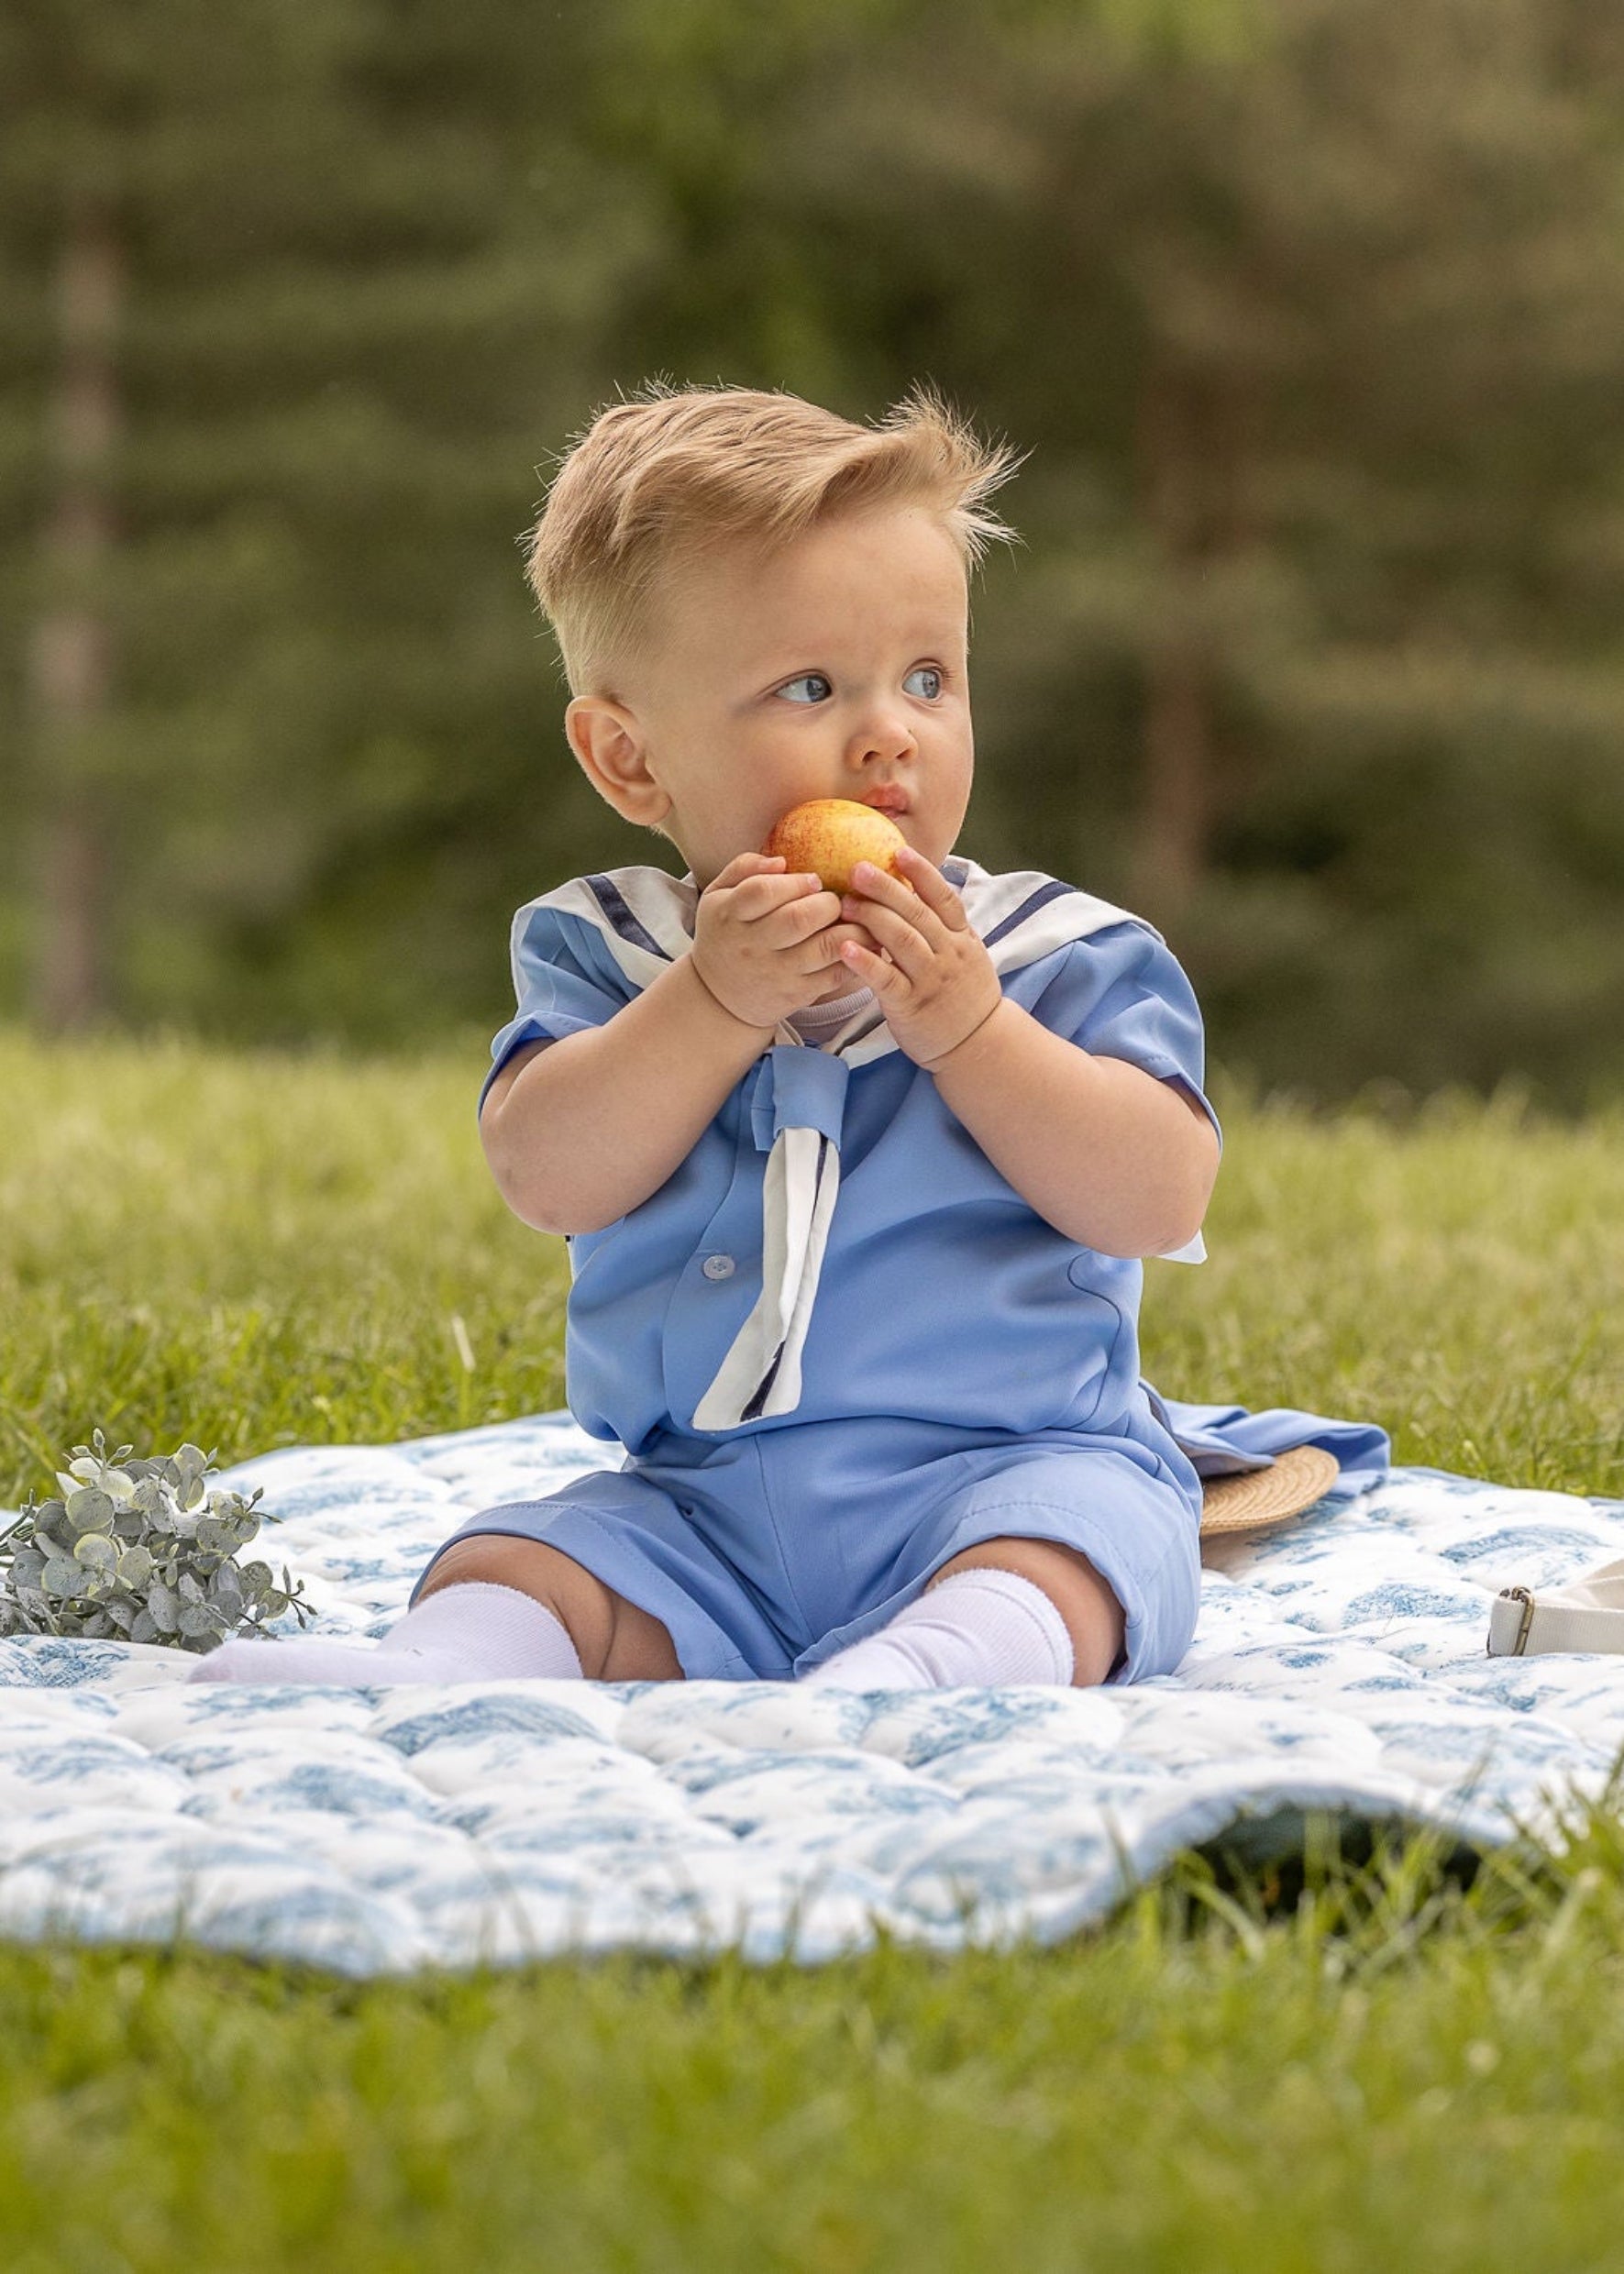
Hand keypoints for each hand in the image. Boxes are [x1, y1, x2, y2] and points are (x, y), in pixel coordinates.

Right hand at [690, 852, 880, 1030]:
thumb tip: (782, 861)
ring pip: (825, 948)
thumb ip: (744, 868)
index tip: (814, 881)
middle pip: (799, 919)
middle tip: (834, 901)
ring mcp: (775, 973)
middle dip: (828, 903)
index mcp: (729, 914)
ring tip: (859, 919)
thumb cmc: (725, 933)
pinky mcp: (795, 995)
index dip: (795, 882)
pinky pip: (834, 975)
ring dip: (852, 929)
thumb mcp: (717, 895)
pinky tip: (859, 945)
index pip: (763, 891)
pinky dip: (855, 957)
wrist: (718, 997)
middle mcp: (750, 945)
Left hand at [837, 845, 1002, 1066]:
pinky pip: (886, 980)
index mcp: (961, 939)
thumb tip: (918, 891)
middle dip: (886, 888)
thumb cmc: (963, 996)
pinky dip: (865, 962)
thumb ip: (945, 927)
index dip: (922, 873)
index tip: (899, 850)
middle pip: (917, 913)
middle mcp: (948, 954)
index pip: (943, 898)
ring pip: (902, 940)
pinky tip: (844, 948)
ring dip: (872, 918)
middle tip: (856, 869)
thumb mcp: (966, 955)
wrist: (978, 1045)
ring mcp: (930, 980)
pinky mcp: (911, 1006)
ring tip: (845, 904)